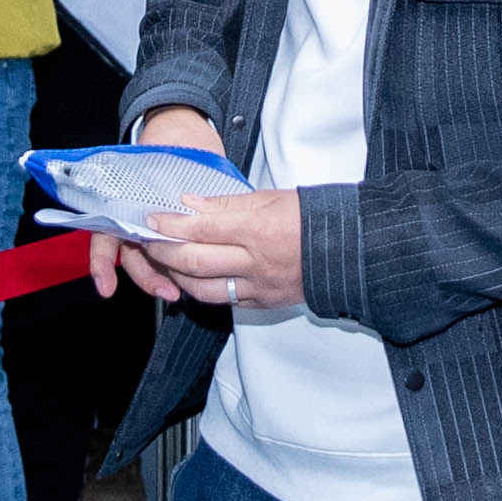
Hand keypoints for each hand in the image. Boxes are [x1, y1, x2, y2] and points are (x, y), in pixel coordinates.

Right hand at [94, 102, 232, 294]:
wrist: (186, 133)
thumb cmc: (168, 140)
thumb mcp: (161, 151)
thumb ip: (156, 173)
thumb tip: (169, 193)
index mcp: (121, 199)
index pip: (105, 235)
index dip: (102, 262)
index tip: (105, 285)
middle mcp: (134, 216)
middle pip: (132, 255)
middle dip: (146, 277)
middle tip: (165, 291)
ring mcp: (154, 226)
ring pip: (152, 260)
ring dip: (162, 278)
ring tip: (178, 292)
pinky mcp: (175, 231)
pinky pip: (173, 253)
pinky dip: (179, 269)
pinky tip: (191, 279)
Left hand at [132, 183, 307, 317]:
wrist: (351, 250)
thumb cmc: (316, 218)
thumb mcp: (271, 197)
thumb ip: (226, 204)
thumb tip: (191, 205)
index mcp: (258, 230)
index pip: (201, 228)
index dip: (171, 224)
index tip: (153, 219)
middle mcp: (256, 262)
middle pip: (195, 261)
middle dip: (164, 251)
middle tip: (150, 241)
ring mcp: (260, 287)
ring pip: (204, 290)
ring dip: (178, 276)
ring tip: (167, 261)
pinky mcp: (264, 303)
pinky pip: (226, 300)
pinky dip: (204, 289)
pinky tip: (195, 277)